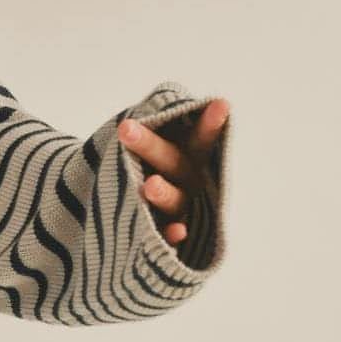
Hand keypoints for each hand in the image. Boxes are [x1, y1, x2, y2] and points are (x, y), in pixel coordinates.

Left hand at [119, 98, 228, 249]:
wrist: (118, 210)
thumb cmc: (136, 166)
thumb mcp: (141, 147)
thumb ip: (150, 131)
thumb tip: (141, 112)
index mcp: (186, 156)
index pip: (199, 139)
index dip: (210, 125)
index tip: (222, 104)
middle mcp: (188, 183)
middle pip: (174, 164)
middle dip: (150, 146)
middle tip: (125, 128)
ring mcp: (178, 210)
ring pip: (174, 201)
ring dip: (165, 194)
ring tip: (150, 186)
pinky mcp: (164, 235)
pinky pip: (168, 237)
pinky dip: (172, 236)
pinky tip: (177, 233)